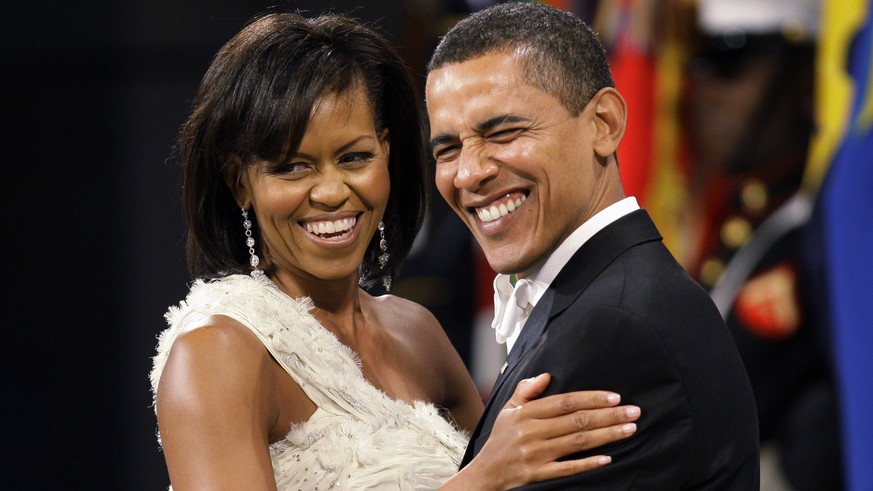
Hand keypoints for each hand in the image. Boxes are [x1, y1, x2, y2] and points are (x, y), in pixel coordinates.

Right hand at [453, 373, 639, 489]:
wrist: (485, 473)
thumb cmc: (500, 439)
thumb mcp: (508, 410)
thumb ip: (526, 391)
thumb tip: (546, 376)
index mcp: (526, 413)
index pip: (565, 402)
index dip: (591, 398)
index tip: (615, 397)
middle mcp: (532, 432)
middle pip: (576, 421)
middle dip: (608, 416)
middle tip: (634, 412)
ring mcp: (536, 454)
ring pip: (577, 442)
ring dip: (606, 435)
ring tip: (629, 429)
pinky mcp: (539, 474)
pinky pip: (567, 468)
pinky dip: (588, 463)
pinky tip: (608, 458)